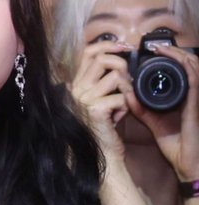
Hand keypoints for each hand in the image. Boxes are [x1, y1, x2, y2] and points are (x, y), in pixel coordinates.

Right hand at [70, 40, 133, 160]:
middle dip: (121, 64)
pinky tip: (120, 118)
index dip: (107, 45)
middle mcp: (76, 91)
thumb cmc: (103, 133)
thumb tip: (120, 65)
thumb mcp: (101, 104)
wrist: (101, 159)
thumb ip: (104, 85)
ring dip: (126, 89)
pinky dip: (126, 106)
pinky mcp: (96, 109)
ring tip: (122, 104)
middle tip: (129, 77)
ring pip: (115, 76)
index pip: (88, 53)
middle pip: (101, 59)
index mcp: (75, 87)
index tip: (123, 47)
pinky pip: (122, 96)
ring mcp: (83, 100)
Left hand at [126, 45, 198, 181]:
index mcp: (183, 96)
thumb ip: (140, 107)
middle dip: (173, 52)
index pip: (180, 69)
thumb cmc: (175, 145)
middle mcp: (192, 95)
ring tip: (163, 49)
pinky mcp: (198, 107)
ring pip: (194, 67)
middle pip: (189, 63)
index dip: (170, 56)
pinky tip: (179, 61)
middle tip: (156, 46)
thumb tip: (125, 91)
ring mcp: (197, 99)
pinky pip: (195, 83)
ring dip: (180, 55)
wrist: (187, 164)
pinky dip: (188, 70)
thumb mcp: (153, 121)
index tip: (152, 50)